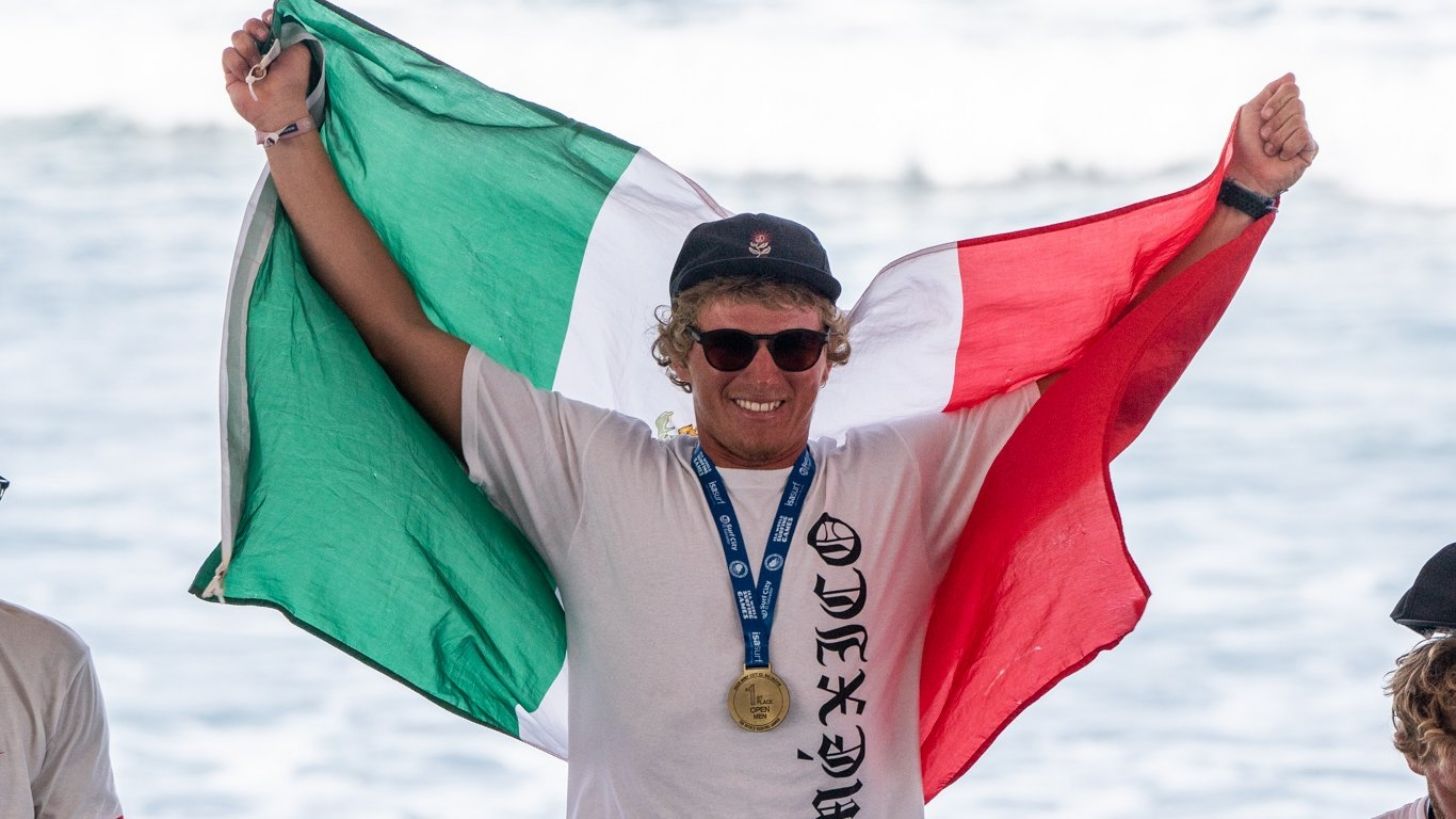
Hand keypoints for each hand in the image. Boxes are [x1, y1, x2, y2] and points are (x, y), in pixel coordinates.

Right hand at [222, 9, 313, 132]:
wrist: (279, 106)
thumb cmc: (293, 82)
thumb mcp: (300, 54)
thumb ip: (291, 34)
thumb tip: (277, 20)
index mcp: (276, 44)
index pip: (265, 22)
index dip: (265, 19)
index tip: (270, 23)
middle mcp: (259, 50)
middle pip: (248, 25)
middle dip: (255, 28)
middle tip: (263, 38)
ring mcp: (244, 60)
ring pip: (237, 37)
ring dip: (249, 49)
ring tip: (259, 67)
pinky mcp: (231, 71)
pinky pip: (227, 54)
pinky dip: (238, 64)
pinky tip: (248, 76)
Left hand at [1227, 72, 1317, 197]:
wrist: (1246, 173)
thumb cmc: (1244, 144)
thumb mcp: (1250, 111)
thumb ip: (1269, 91)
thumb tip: (1291, 75)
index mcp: (1282, 108)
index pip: (1291, 89)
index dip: (1276, 101)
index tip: (1263, 116)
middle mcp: (1295, 118)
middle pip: (1296, 104)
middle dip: (1274, 121)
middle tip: (1263, 137)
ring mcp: (1304, 133)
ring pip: (1299, 120)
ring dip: (1277, 136)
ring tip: (1270, 149)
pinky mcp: (1310, 149)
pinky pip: (1304, 136)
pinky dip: (1287, 146)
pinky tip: (1282, 156)